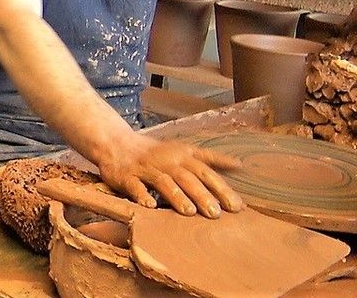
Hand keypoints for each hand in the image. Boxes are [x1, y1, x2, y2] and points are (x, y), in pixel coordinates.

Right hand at [96, 135, 243, 217]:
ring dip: (176, 196)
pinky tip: (150, 206)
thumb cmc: (155, 152)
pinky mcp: (126, 176)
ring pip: (163, 181)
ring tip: (189, 212)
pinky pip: (134, 185)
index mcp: (182, 155)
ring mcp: (146, 168)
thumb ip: (210, 158)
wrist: (116, 143)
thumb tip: (240, 165)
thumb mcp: (184, 150)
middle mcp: (166, 161)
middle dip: (202, 195)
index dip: (221, 188)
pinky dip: (141, 195)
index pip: (205, 172)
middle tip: (215, 214)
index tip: (236, 206)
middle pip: (186, 177)